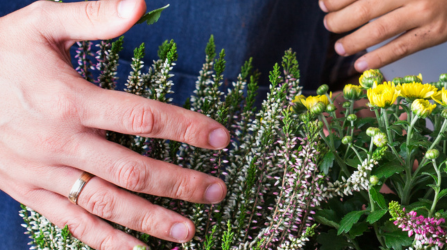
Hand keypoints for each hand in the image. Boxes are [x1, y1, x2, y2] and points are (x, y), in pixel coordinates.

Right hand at [0, 0, 229, 248]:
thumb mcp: (41, 22)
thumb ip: (93, 16)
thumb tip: (137, 4)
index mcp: (68, 99)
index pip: (141, 117)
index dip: (186, 128)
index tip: (221, 137)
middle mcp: (58, 141)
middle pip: (131, 169)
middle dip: (179, 183)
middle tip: (217, 190)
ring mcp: (42, 172)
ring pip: (105, 203)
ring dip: (149, 220)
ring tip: (189, 230)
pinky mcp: (28, 191)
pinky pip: (72, 222)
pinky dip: (106, 242)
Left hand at [321, 0, 446, 71]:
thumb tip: (356, 2)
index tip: (324, 4)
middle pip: (367, 7)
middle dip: (341, 18)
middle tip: (328, 25)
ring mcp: (423, 13)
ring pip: (380, 28)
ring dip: (354, 39)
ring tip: (339, 47)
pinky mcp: (433, 34)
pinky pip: (401, 47)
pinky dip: (379, 57)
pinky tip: (361, 64)